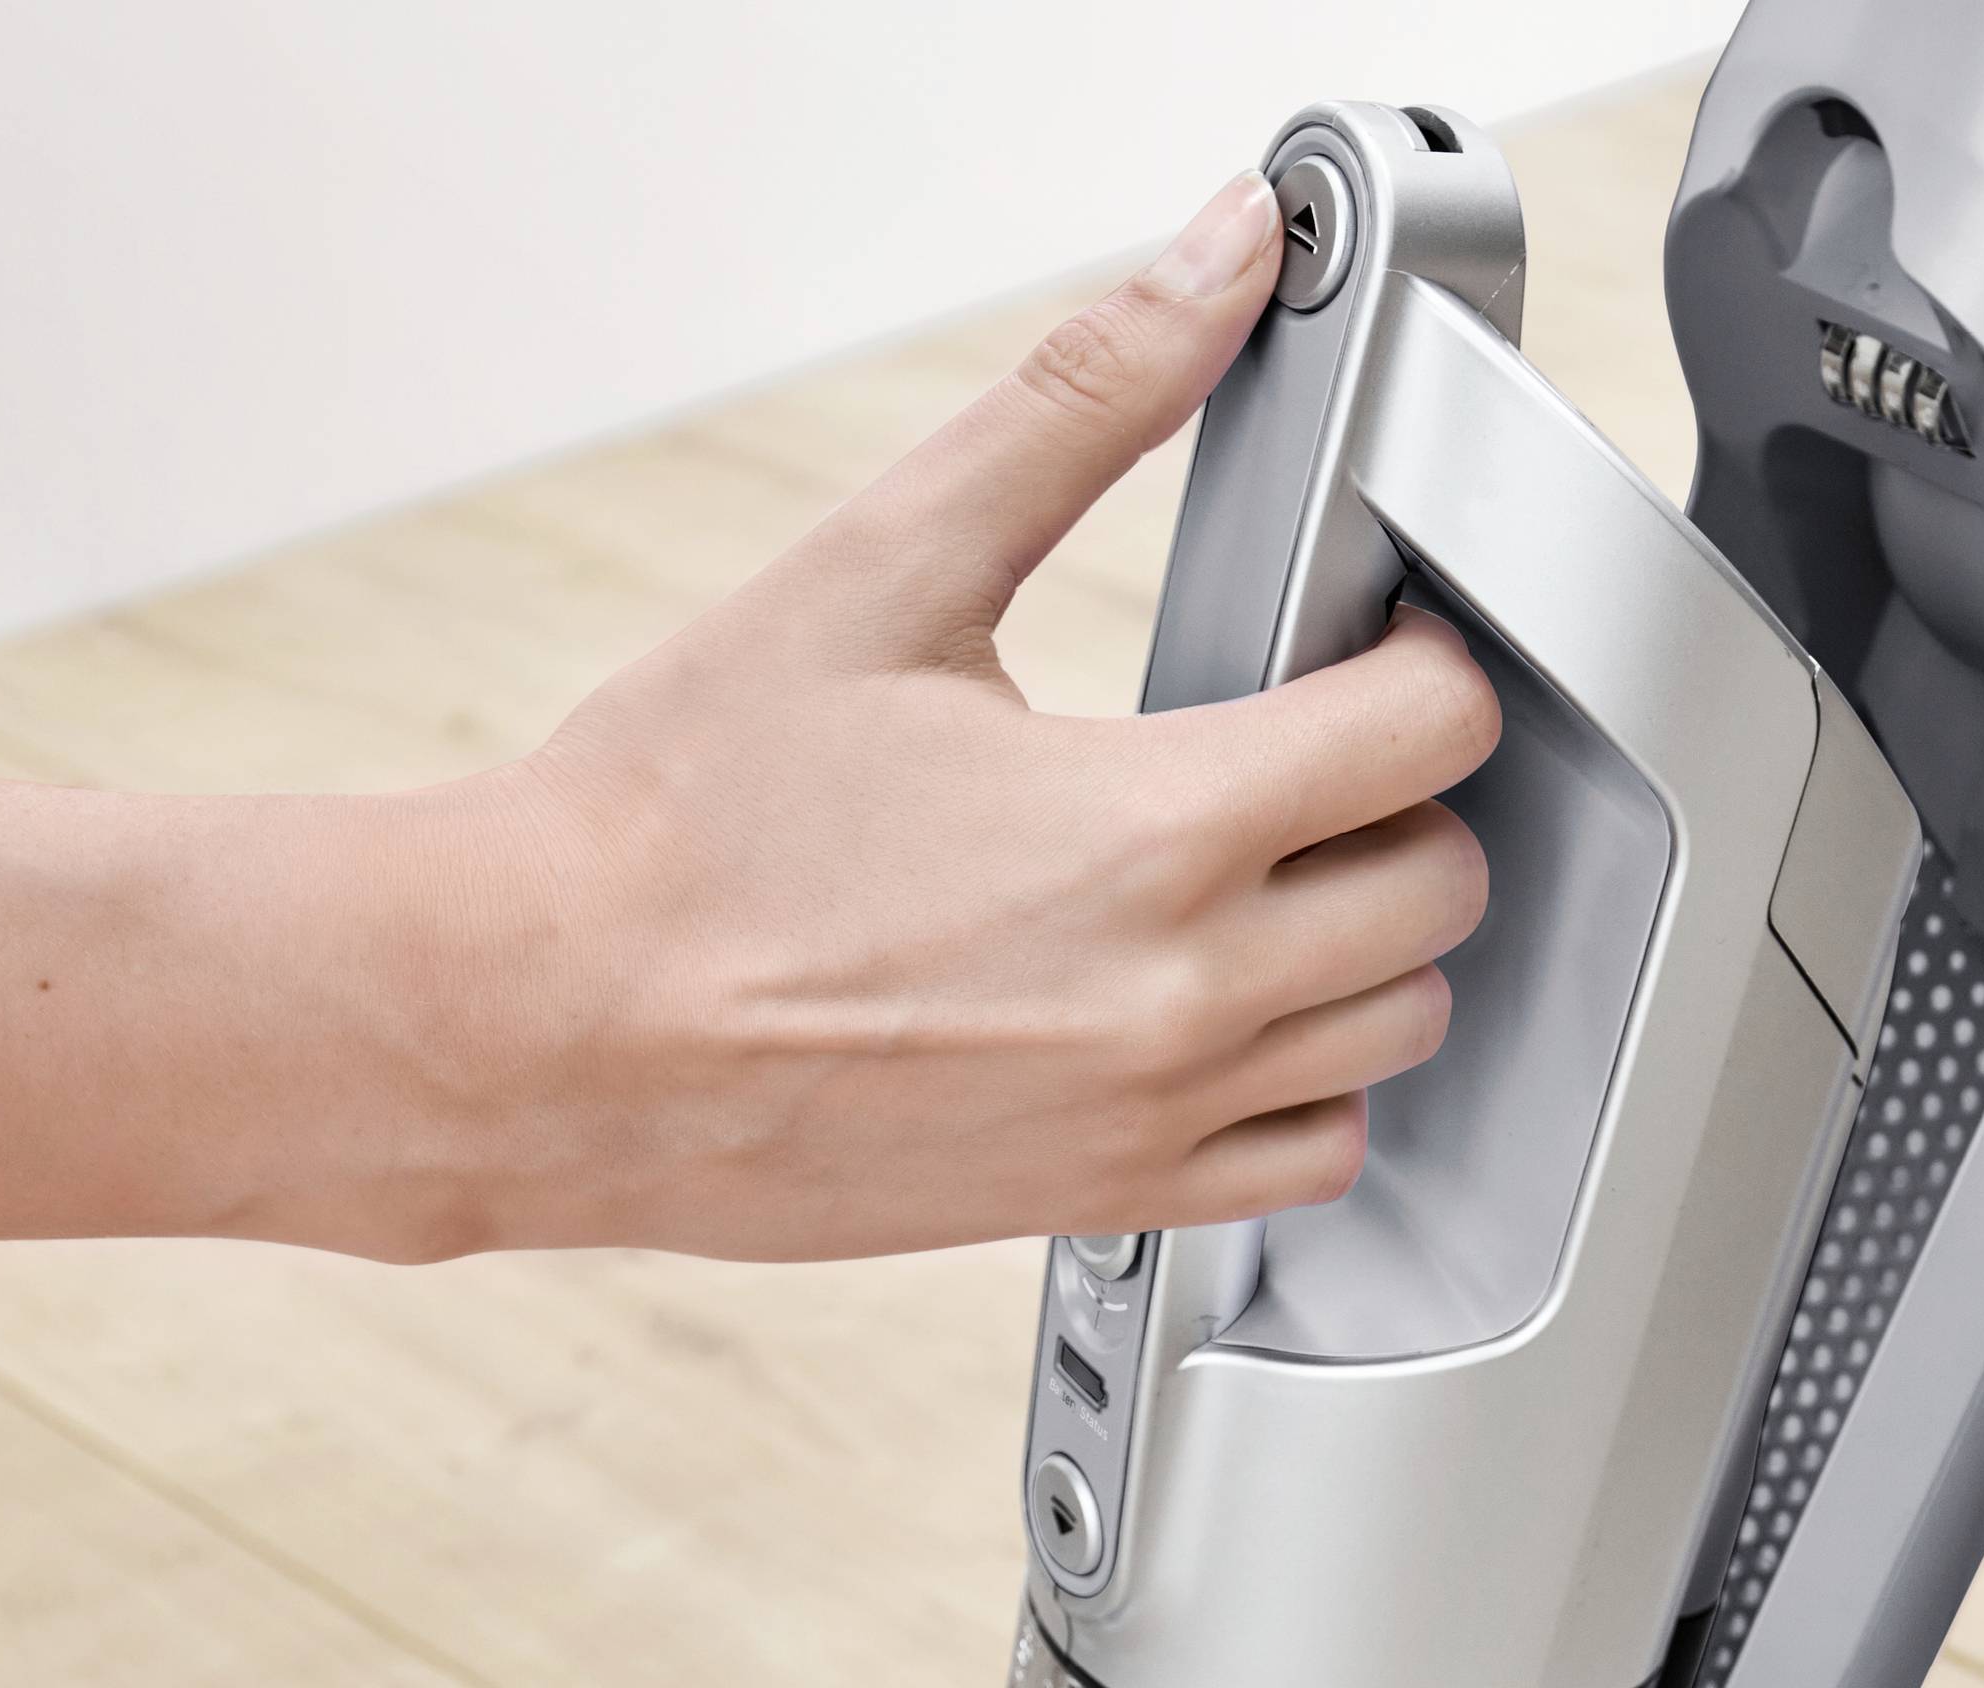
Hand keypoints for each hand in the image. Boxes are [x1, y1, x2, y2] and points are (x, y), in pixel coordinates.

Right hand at [445, 172, 1498, 1260]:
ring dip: (1371, 937)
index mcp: (1154, 825)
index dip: (1424, 654)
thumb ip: (1082, 401)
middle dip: (1403, 792)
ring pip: (1401, 1026)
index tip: (1371, 640)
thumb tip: (1218, 260)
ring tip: (1266, 867)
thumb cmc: (677, 819)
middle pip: (1445, 886)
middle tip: (1312, 742)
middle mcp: (1181, 990)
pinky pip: (1313, 1154)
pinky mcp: (1101, 1195)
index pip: (1436, 730)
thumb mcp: (882, 568)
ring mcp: (1150, 1114)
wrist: (538, 1026)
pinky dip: (1309, 1076)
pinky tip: (1222, 1002)